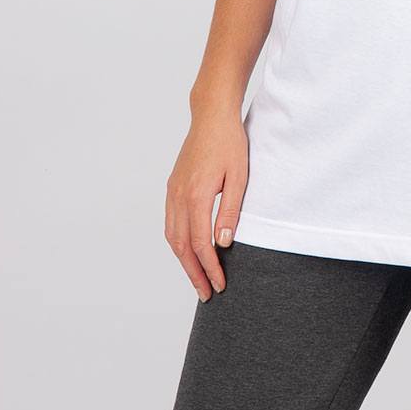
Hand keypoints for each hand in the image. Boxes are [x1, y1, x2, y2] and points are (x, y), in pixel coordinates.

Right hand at [164, 108, 248, 299]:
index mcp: (196, 195)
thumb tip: (224, 243)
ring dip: (183, 261)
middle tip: (206, 293)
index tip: (220, 285)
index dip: (210, 267)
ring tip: (197, 278)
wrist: (211, 116)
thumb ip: (230, 211)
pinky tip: (188, 251)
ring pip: (172, 236)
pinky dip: (178, 242)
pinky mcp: (173, 186)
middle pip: (181, 246)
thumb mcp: (239, 177)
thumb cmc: (230, 143)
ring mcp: (172, 191)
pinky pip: (170, 222)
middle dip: (193, 273)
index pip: (200, 243)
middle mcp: (179, 196)